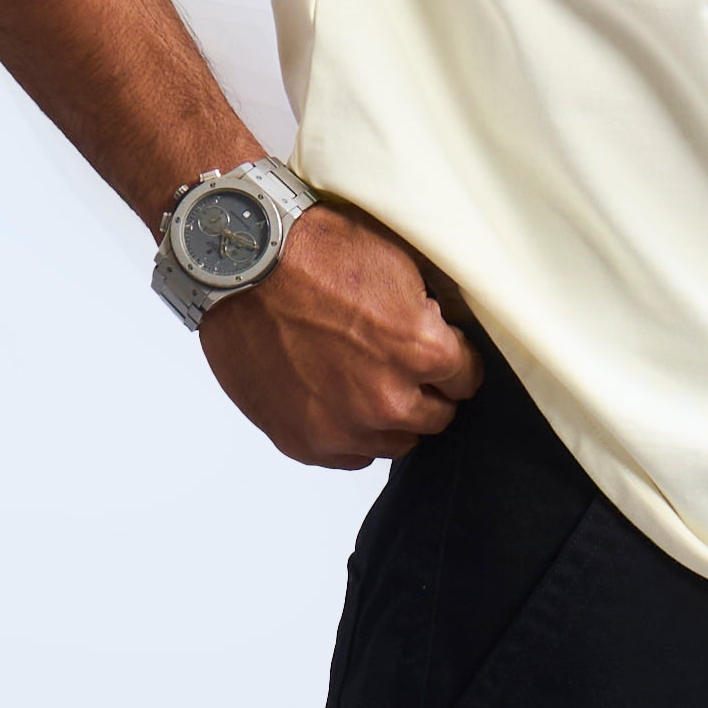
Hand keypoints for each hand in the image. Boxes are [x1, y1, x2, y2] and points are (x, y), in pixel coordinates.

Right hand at [204, 203, 481, 466]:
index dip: (455, 363)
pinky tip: (334, 398)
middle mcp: (387, 400)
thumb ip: (430, 316)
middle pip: (435, 418)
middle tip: (401, 369)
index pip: (466, 379)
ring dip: (387, 418)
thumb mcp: (398, 265)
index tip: (443, 356)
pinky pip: (348, 455)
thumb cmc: (313, 253)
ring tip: (362, 382)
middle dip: (426, 393)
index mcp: (422, 352)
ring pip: (393, 442)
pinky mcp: (303, 442)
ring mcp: (343, 428)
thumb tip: (447, 335)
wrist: (241, 263)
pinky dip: (347, 432)